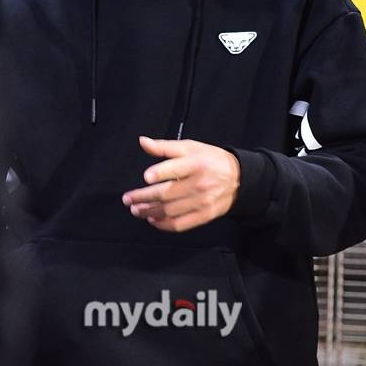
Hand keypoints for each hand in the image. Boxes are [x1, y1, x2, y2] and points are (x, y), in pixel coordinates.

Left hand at [122, 136, 239, 232]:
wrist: (238, 178)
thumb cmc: (209, 158)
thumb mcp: (190, 146)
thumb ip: (164, 146)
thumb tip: (142, 141)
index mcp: (196, 163)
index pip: (176, 168)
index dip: (160, 173)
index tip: (146, 176)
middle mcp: (200, 183)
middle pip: (167, 193)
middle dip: (144, 197)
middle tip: (127, 199)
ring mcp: (203, 202)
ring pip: (171, 210)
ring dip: (149, 212)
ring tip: (136, 210)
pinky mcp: (205, 215)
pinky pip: (180, 224)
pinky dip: (164, 224)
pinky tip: (152, 220)